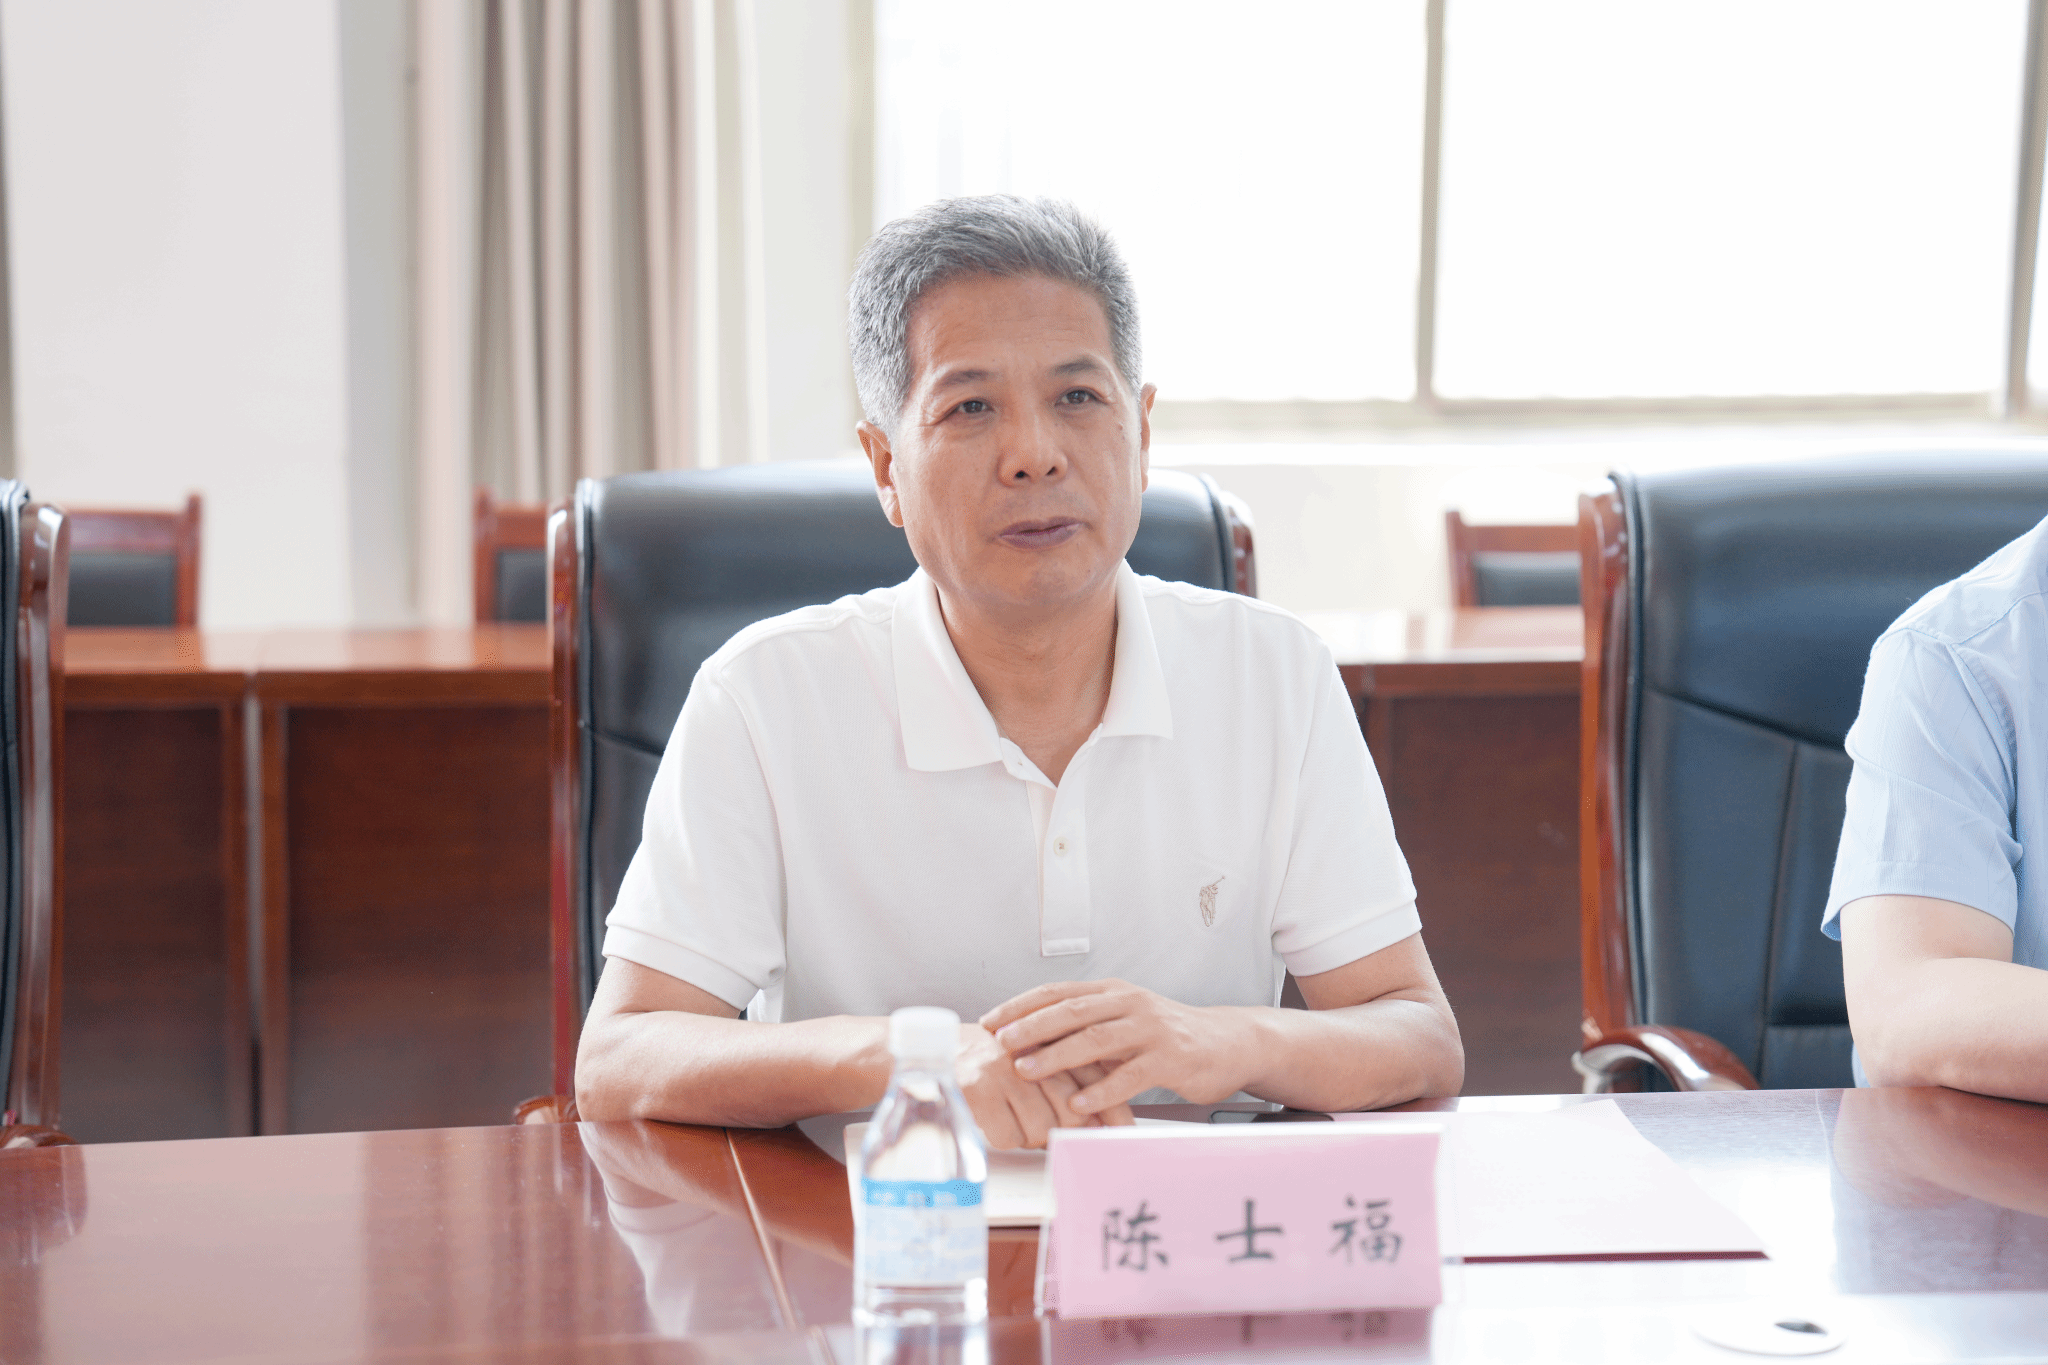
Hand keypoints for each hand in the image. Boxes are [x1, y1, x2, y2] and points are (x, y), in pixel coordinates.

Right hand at [953, 1025, 1128, 1149]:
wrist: (943, 1045)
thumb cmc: (998, 1059)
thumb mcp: (1042, 1062)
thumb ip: (1074, 1084)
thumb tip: (1102, 1123)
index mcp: (1053, 1040)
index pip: (1096, 1082)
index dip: (1114, 1113)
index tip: (1127, 1136)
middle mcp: (1031, 1052)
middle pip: (1070, 1113)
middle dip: (1062, 1129)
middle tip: (1046, 1124)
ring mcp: (1004, 1070)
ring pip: (1039, 1129)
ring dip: (1030, 1135)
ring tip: (1016, 1116)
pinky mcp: (977, 1088)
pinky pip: (1007, 1136)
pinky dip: (1004, 1136)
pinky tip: (997, 1118)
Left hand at [981, 978, 1252, 1114]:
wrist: (1226, 1042)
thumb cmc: (1166, 1036)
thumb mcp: (1123, 1021)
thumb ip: (1086, 1027)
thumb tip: (1029, 1040)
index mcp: (1112, 992)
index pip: (1057, 992)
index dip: (1021, 1005)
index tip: (990, 1022)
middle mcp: (1129, 1003)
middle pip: (1071, 1011)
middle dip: (1030, 1027)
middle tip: (1000, 1044)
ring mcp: (1151, 1029)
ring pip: (1096, 1040)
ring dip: (1056, 1056)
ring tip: (1026, 1071)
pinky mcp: (1170, 1058)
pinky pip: (1130, 1075)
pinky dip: (1101, 1090)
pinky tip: (1077, 1103)